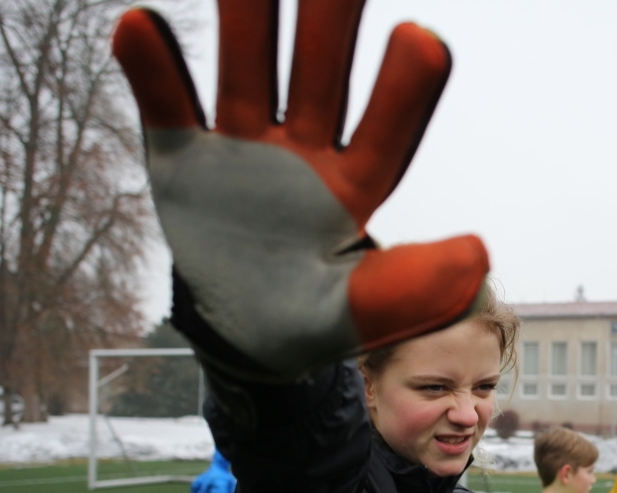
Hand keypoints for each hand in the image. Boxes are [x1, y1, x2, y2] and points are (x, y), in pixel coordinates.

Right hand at [112, 1, 488, 380]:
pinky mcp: (184, 156)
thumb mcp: (355, 313)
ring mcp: (244, 147)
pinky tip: (138, 23)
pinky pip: (168, 106)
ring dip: (247, 20)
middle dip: (330, 24)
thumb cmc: (308, 322)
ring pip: (248, 70)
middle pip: (322, 78)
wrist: (241, 336)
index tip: (423, 39)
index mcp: (355, 187)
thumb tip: (478, 252)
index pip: (387, 133)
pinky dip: (153, 69)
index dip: (403, 92)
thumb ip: (409, 287)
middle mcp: (305, 153)